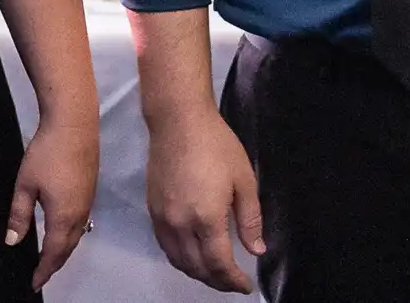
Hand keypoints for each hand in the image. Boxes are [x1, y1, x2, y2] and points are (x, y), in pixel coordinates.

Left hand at [5, 114, 99, 290]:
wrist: (74, 124)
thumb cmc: (46, 154)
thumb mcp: (24, 185)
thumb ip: (19, 215)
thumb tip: (13, 242)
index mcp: (64, 215)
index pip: (54, 252)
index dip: (44, 270)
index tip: (34, 283)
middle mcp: (81, 212)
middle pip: (69, 246)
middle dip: (55, 263)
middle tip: (42, 275)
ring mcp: (89, 199)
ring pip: (78, 233)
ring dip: (65, 249)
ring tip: (50, 258)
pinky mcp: (91, 188)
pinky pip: (82, 221)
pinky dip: (71, 234)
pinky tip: (63, 231)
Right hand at [146, 107, 266, 293]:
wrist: (179, 123)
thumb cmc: (217, 146)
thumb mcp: (244, 180)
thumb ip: (250, 219)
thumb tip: (256, 250)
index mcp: (206, 218)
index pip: (218, 263)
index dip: (233, 280)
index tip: (246, 286)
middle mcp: (180, 226)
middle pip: (197, 268)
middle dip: (217, 281)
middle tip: (234, 283)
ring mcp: (162, 220)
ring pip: (179, 262)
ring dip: (198, 274)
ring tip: (217, 275)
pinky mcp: (152, 213)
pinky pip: (167, 248)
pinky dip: (182, 260)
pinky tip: (194, 257)